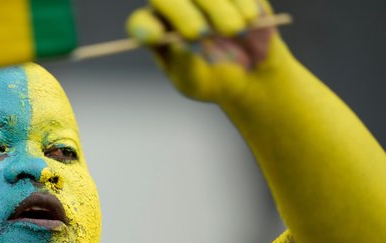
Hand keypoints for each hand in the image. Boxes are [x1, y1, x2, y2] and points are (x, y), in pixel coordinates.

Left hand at [127, 0, 294, 103]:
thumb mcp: (196, 83)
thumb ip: (184, 67)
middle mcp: (175, 9)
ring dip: (218, 9)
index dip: (145, 28)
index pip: (140, 23)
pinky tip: (249, 19)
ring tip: (235, 32)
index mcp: (158, 33)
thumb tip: (177, 44)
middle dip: (182, 14)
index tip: (156, 38)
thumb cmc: (215, 82)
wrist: (253, 76)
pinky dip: (240, 1)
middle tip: (200, 34)